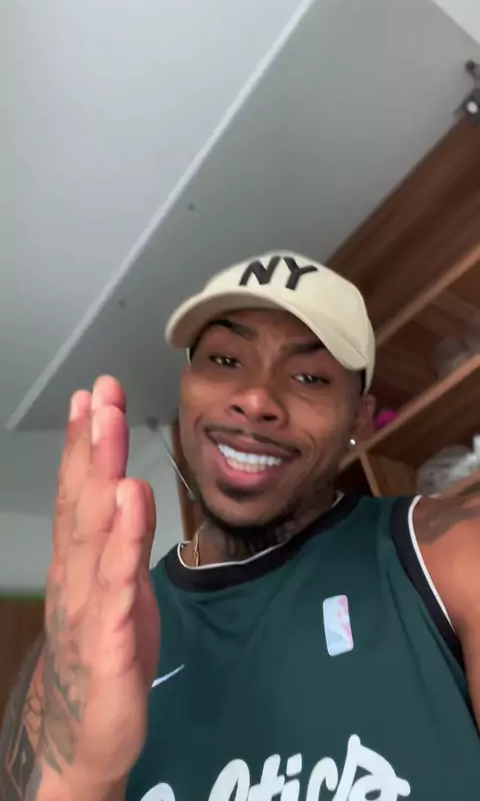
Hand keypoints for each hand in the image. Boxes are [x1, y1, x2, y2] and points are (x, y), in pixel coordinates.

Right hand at [38, 376, 159, 794]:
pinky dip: (121, 548)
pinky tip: (129, 508)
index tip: (91, 396)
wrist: (82, 734)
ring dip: (101, 482)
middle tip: (100, 395)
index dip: (83, 443)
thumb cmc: (104, 652)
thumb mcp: (118, 586)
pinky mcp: (109, 646)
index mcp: (79, 561)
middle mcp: (75, 577)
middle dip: (92, 445)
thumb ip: (123, 537)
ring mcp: (88, 609)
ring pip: (93, 539)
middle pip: (83, 503)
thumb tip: (131, 483)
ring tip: (111, 435)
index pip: (78, 492)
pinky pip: (115, 592)